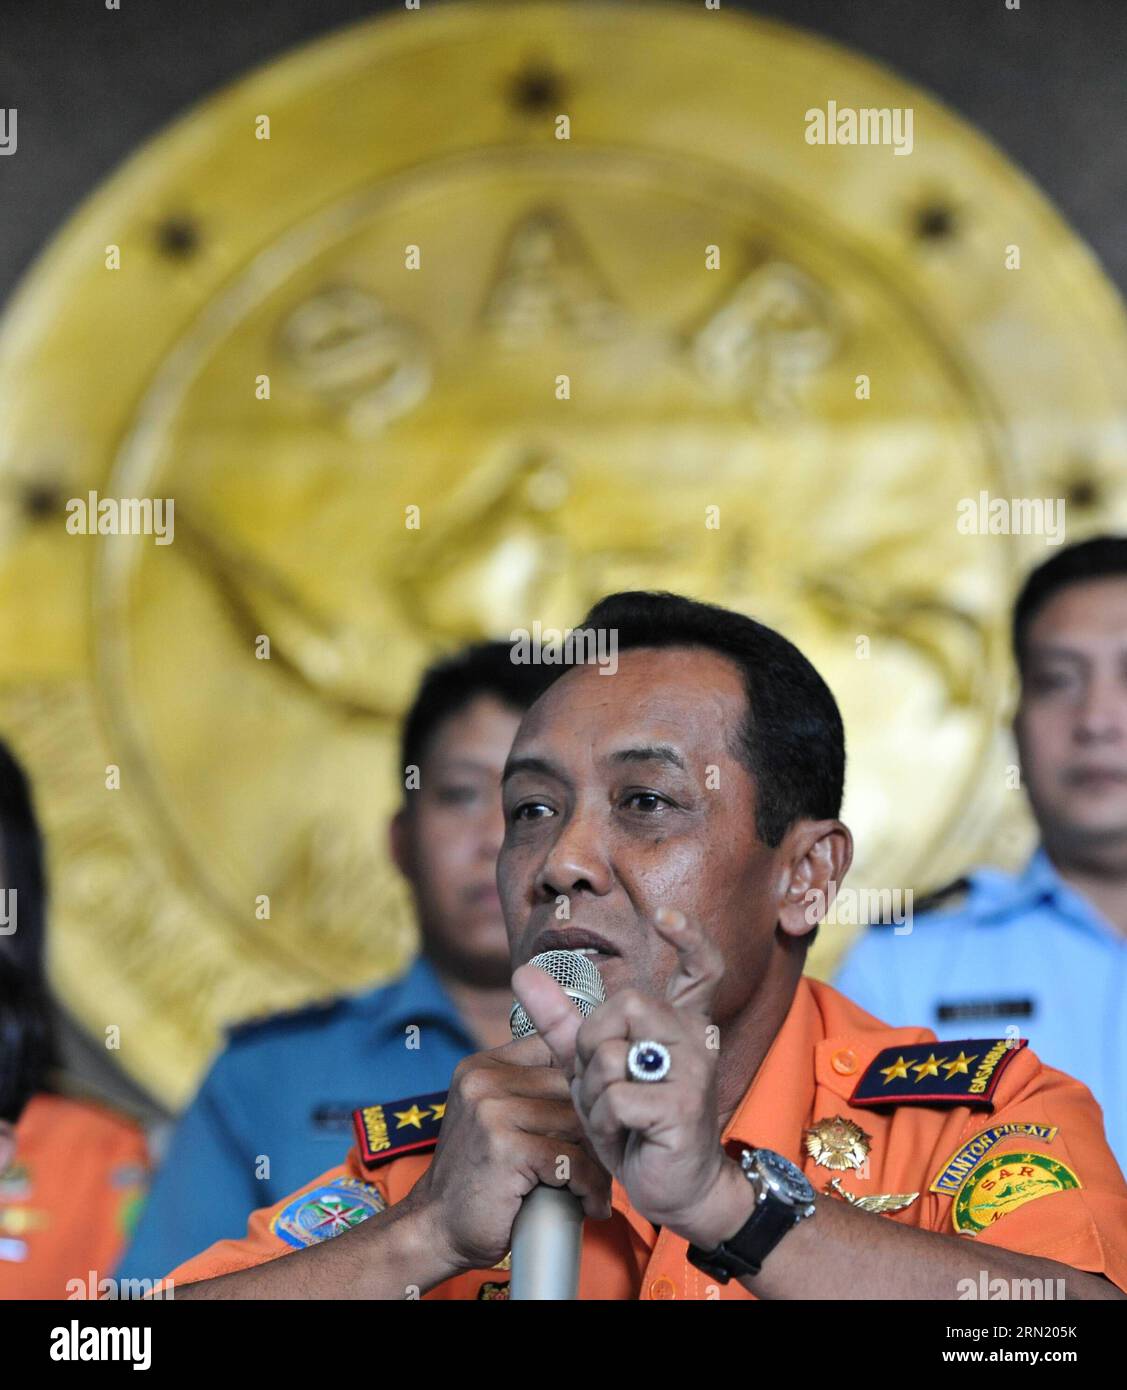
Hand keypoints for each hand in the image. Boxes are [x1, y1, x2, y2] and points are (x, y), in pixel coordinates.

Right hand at [405, 1033, 612, 1272]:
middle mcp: (484, 1079)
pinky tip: (591, 1204)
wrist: (436, 1226)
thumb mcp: (495, 1117)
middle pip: (571, 1087)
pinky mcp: (505, 1147)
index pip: (556, 1049)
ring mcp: (492, 1111)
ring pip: (577, 1123)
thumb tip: (599, 1081)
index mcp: (483, 1065)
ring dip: (600, 1160)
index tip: (596, 1119)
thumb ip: (531, 1091)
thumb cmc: (479, 1176)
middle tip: (607, 1161)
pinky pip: (571, 1159)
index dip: (584, 1085)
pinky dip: (590, 1186)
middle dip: (596, 1126)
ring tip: (600, 1185)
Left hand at [512, 909, 748, 1247]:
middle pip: (624, 1004)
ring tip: (616, 1116)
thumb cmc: (635, 1122)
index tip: (662, 918)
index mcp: (681, 1021)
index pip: (700, 966)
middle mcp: (696, 1037)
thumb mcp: (592, 1067)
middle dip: (593, 1043)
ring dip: (595, 1091)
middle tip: (604, 1081)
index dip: (687, 935)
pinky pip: (615, 1096)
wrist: (673, 1187)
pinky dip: (603, 1120)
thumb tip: (521, 971)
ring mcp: (693, 1070)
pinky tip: (624, 1135)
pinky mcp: (683, 1106)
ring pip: (612, 1052)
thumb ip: (561, 1020)